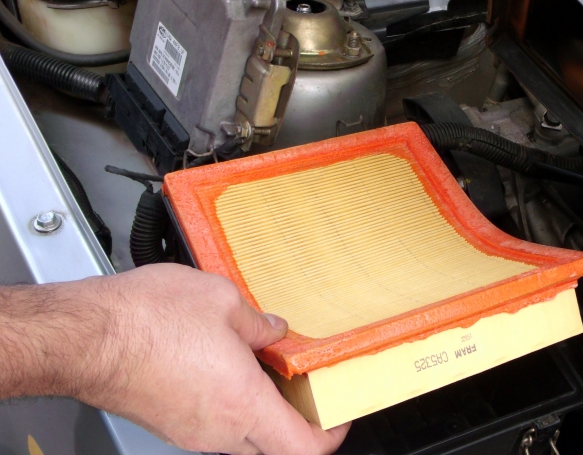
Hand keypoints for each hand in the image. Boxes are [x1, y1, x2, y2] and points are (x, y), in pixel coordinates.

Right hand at [0, 265, 347, 454]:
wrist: (84, 336)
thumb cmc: (145, 321)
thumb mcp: (224, 302)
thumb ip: (260, 324)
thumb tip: (275, 331)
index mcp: (244, 405)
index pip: (305, 447)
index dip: (332, 433)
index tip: (339, 412)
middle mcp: (219, 431)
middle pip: (276, 445)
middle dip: (298, 420)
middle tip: (305, 385)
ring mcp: (190, 432)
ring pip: (243, 435)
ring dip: (262, 408)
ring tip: (265, 365)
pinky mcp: (168, 422)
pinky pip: (214, 424)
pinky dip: (231, 403)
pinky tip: (226, 362)